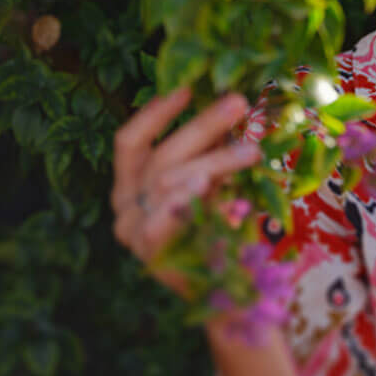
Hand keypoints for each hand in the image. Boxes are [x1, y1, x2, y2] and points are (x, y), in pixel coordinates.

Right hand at [111, 86, 260, 297]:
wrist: (227, 288)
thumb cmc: (219, 228)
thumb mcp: (214, 182)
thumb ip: (211, 153)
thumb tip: (232, 106)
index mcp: (131, 182)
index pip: (130, 141)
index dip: (155, 114)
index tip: (186, 88)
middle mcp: (125, 203)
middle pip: (160, 157)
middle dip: (202, 127)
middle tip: (238, 103)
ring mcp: (132, 229)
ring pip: (169, 182)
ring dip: (213, 162)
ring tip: (250, 151)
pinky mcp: (147, 253)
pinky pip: (161, 219)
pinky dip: (183, 199)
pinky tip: (205, 185)